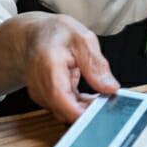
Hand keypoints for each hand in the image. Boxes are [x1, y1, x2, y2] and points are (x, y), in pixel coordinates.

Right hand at [1, 12, 119, 122]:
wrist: (36, 33)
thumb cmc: (57, 33)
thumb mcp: (84, 40)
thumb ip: (96, 65)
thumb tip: (110, 87)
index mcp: (49, 68)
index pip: (64, 103)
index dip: (84, 113)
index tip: (104, 109)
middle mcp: (40, 85)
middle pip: (65, 112)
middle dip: (88, 111)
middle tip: (108, 99)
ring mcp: (40, 93)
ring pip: (64, 112)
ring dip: (84, 108)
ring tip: (100, 95)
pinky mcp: (44, 97)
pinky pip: (63, 108)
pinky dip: (78, 105)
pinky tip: (90, 97)